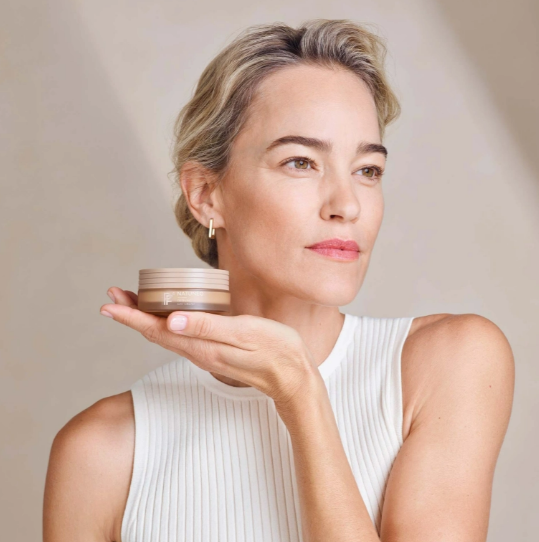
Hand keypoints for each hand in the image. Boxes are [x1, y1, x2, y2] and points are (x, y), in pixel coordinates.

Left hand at [100, 287, 319, 406]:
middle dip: (132, 314)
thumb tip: (171, 321)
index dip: (131, 317)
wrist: (292, 377)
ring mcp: (206, 353)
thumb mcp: (244, 333)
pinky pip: (181, 336)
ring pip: (166, 335)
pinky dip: (165, 323)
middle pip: (156, 332)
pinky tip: (167, 315)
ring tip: (131, 302)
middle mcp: (198, 352)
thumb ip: (208, 327)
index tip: (110, 304)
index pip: (157, 330)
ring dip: (146, 318)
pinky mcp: (215, 351)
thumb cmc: (275, 350)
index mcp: (202, 346)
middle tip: (114, 295)